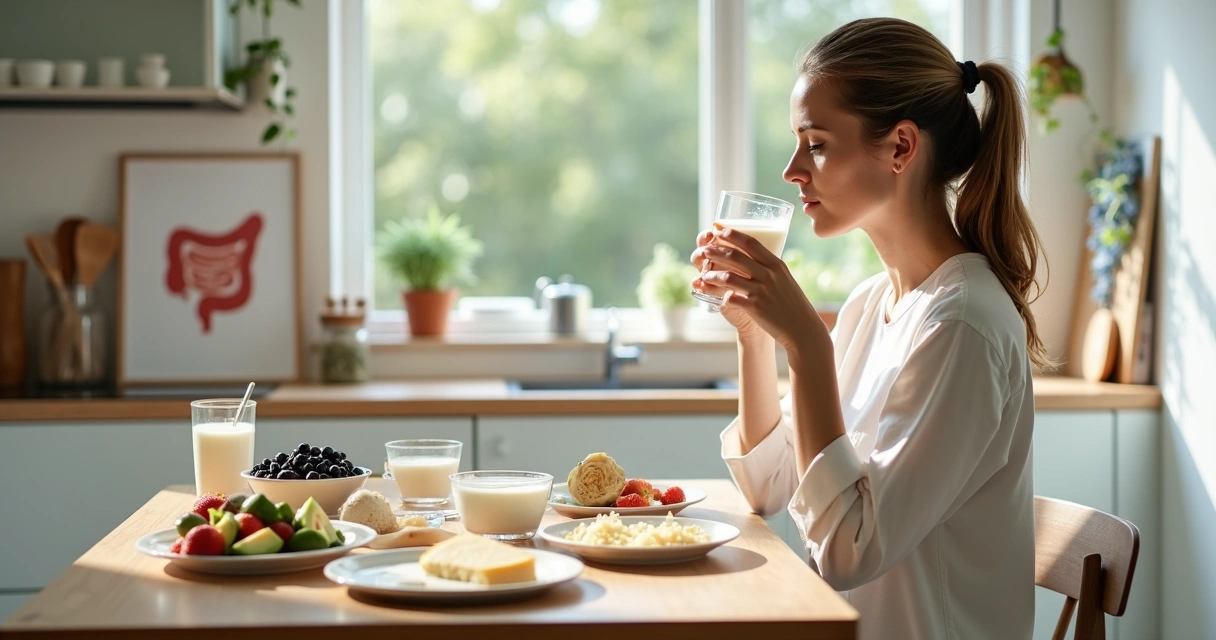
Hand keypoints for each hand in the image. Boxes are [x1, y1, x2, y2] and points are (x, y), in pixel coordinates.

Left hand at [691, 226, 825, 349]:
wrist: (801, 327)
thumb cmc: (791, 302)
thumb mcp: (784, 278)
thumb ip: (769, 267)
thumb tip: (753, 255)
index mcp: (776, 264)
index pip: (751, 243)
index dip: (733, 235)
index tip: (719, 230)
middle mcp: (769, 275)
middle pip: (736, 257)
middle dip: (716, 251)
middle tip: (704, 250)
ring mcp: (761, 291)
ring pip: (728, 277)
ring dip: (712, 274)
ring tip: (703, 274)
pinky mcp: (755, 307)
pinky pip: (731, 298)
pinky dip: (719, 296)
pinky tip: (712, 296)